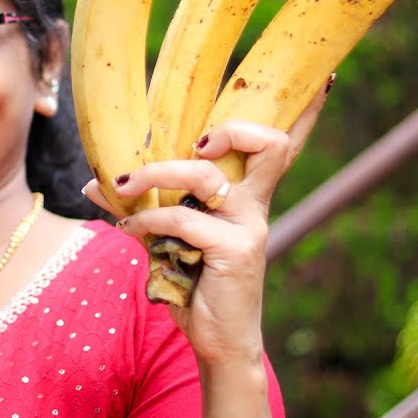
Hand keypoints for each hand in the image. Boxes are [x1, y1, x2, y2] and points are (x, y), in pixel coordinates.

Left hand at [82, 85, 327, 366]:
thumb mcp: (167, 239)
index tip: (325, 74)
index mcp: (248, 195)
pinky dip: (147, 219)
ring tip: (123, 185)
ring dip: (155, 173)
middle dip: (230, 127)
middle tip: (188, 143)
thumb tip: (93, 183)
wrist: (217, 343)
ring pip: (205, 174)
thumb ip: (141, 206)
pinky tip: (128, 227)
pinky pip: (182, 218)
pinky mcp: (234, 250)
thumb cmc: (195, 286)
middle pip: (268, 143)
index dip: (307, 112)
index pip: (283, 146)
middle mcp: (255, 205)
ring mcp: (248, 226)